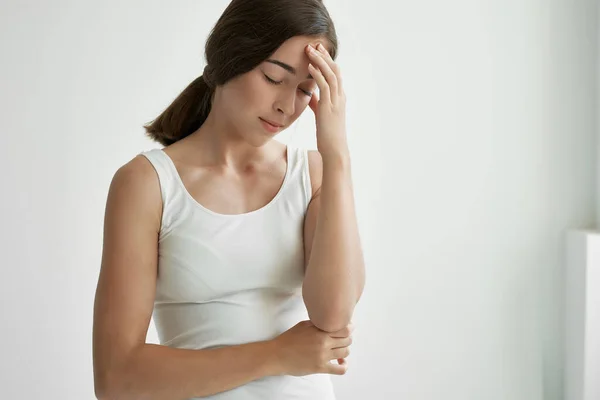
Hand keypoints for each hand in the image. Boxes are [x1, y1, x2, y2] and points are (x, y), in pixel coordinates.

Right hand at [270, 320, 353, 376]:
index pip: (345, 328)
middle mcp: (323, 342)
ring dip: (345, 351)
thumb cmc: (289, 339)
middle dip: (347, 339)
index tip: (347, 329)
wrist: (277, 355)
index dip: (349, 329)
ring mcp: (322, 356)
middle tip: (342, 340)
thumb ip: (318, 323)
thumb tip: (331, 320)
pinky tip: (341, 363)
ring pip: (346, 352)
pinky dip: (344, 366)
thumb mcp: (303, 325)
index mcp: (320, 330)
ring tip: (339, 350)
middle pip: (347, 340)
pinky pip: (340, 369)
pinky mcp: (320, 368)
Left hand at [306, 43, 347, 158]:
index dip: (327, 62)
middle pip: (335, 70)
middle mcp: (340, 98)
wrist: (335, 150)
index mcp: (340, 99)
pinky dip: (317, 74)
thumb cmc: (328, 136)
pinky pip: (324, 86)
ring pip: (330, 75)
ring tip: (310, 51)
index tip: (318, 52)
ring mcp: (336, 102)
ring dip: (320, 61)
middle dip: (325, 57)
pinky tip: (309, 67)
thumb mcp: (322, 115)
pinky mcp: (328, 108)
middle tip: (315, 45)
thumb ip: (317, 103)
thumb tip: (310, 95)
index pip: (336, 75)